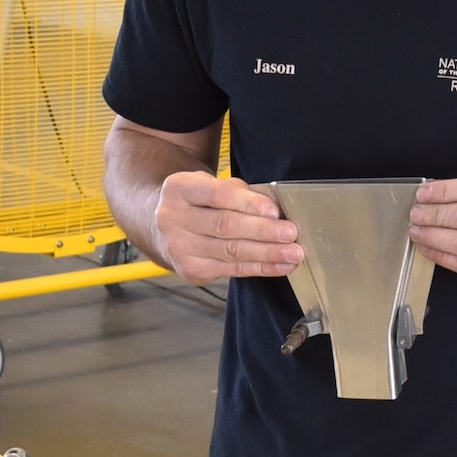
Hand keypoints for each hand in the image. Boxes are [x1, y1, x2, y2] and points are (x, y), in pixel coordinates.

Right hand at [153, 170, 302, 284]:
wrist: (163, 228)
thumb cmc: (198, 203)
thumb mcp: (210, 185)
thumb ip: (238, 192)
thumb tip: (274, 209)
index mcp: (178, 188)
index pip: (217, 195)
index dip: (247, 203)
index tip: (274, 211)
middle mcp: (171, 219)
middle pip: (225, 226)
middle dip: (262, 231)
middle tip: (290, 233)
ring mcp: (179, 248)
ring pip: (231, 252)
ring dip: (266, 253)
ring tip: (293, 253)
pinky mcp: (190, 271)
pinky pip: (232, 270)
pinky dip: (260, 268)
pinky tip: (280, 266)